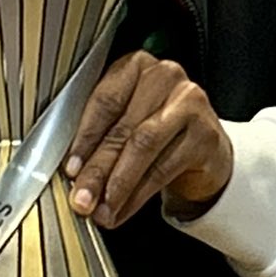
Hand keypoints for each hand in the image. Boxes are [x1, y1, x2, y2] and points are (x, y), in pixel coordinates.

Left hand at [65, 52, 233, 230]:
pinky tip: (123, 210)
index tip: (70, 168)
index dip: (84, 138)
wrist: (205, 148)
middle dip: (98, 169)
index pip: (105, 100)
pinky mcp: (205, 134)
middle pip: (123, 127)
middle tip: (82, 198)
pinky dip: (138, 195)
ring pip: (143, 147)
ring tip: (102, 210)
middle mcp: (164, 76)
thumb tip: (73, 173)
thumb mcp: (125, 122)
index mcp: (136, 66)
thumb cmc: (157, 130)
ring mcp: (189, 103)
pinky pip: (164, 168)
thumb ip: (99, 138)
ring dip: (118, 184)